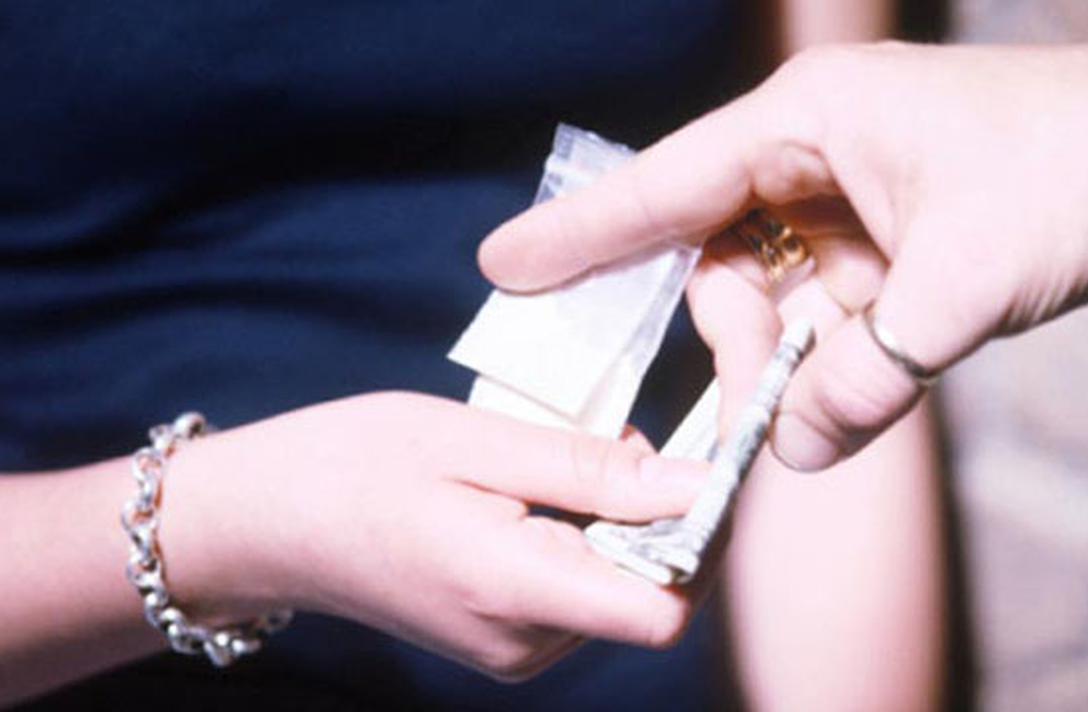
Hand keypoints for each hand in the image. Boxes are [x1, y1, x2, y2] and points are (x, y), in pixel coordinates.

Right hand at [159, 392, 703, 679]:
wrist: (264, 520)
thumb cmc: (353, 465)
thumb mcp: (473, 440)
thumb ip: (589, 468)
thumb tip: (694, 484)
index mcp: (513, 590)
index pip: (665, 608)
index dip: (702, 539)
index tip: (699, 468)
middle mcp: (523, 642)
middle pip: (651, 592)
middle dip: (660, 513)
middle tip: (612, 436)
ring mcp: (513, 651)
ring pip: (620, 587)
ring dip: (620, 519)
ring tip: (553, 460)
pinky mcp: (505, 641)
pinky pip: (582, 591)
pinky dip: (585, 537)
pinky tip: (537, 490)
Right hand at [477, 40, 1087, 469]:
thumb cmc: (1073, 172)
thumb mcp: (968, 281)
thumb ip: (870, 375)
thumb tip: (793, 449)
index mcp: (808, 122)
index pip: (668, 182)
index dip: (582, 232)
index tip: (505, 266)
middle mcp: (813, 156)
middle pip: (720, 260)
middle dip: (737, 344)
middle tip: (757, 415)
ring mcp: (849, 203)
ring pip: (775, 299)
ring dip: (793, 365)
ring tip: (834, 406)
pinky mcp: (886, 243)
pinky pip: (827, 314)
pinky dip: (835, 364)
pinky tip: (857, 392)